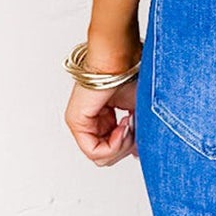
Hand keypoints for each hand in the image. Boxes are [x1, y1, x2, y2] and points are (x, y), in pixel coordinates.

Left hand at [64, 31, 141, 165]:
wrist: (121, 58)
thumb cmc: (132, 75)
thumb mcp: (139, 113)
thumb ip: (135, 136)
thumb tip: (137, 154)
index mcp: (103, 119)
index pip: (113, 149)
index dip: (130, 146)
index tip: (140, 127)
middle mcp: (90, 123)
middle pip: (108, 157)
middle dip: (126, 146)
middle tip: (135, 126)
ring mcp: (81, 123)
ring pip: (102, 157)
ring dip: (122, 145)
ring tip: (129, 123)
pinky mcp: (76, 122)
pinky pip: (94, 152)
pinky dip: (114, 145)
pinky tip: (122, 126)